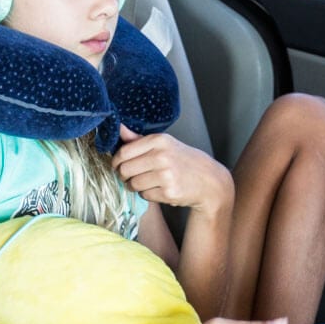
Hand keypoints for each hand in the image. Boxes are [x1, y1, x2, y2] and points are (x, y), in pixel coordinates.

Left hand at [112, 124, 233, 213]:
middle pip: (125, 169)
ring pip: (133, 184)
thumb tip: (119, 128)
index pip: (124, 152)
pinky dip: (147, 194)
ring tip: (146, 182)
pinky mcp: (169, 192)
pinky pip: (145, 195)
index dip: (116, 161)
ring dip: (135, 186)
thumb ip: (139, 139)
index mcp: (159, 140)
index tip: (117, 165)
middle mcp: (162, 156)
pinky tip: (157, 189)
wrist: (208, 180)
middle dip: (124, 175)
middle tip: (129, 176)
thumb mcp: (164, 144)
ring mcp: (166, 175)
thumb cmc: (183, 161)